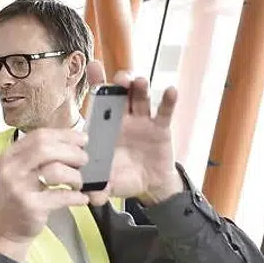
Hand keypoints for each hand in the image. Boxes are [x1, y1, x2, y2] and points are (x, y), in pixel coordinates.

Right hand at [0, 128, 90, 262]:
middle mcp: (13, 168)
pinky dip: (76, 197)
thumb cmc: (17, 198)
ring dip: (75, 176)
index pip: (40, 135)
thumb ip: (39, 157)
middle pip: (47, 148)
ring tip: (79, 184)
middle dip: (72, 152)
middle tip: (84, 161)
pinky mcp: (31, 206)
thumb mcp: (21, 172)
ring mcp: (20, 187)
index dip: (65, 135)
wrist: (3, 230)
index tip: (82, 140)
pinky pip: (61, 196)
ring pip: (56, 170)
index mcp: (11, 155)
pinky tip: (81, 199)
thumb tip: (72, 143)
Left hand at [81, 65, 182, 207]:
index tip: (94, 65)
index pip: (98, 101)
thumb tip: (92, 197)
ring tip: (140, 81)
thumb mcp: (108, 183)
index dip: (96, 82)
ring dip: (140, 87)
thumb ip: (99, 188)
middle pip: (121, 93)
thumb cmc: (123, 178)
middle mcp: (122, 118)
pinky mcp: (160, 128)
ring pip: (141, 98)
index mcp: (105, 127)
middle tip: (120, 78)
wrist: (149, 185)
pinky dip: (168, 101)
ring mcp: (142, 121)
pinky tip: (171, 90)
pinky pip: (164, 112)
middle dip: (120, 82)